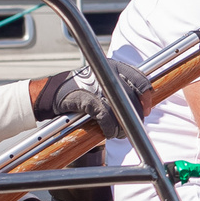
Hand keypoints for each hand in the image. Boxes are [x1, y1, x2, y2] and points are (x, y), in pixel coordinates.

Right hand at [33, 58, 153, 125]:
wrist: (53, 93)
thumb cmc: (82, 89)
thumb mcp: (104, 81)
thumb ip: (123, 88)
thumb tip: (144, 106)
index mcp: (115, 66)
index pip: (140, 79)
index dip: (146, 97)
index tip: (146, 110)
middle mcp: (107, 72)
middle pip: (132, 98)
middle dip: (134, 117)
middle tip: (133, 127)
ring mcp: (97, 84)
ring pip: (120, 109)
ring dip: (122, 126)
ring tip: (119, 133)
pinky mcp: (86, 97)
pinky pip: (105, 116)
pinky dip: (109, 127)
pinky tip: (108, 132)